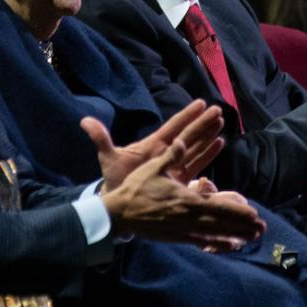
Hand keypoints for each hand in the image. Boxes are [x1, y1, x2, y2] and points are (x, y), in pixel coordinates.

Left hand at [81, 99, 224, 189]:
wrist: (120, 203)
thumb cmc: (115, 180)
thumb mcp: (109, 159)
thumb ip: (101, 139)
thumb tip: (85, 121)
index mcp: (153, 145)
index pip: (173, 127)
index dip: (186, 115)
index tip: (200, 103)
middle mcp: (166, 153)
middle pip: (188, 135)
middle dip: (203, 124)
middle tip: (218, 111)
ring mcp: (174, 166)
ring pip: (195, 148)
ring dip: (208, 137)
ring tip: (221, 125)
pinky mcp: (178, 180)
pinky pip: (197, 165)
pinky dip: (208, 155)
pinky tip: (219, 145)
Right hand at [101, 138, 265, 248]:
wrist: (120, 213)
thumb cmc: (136, 188)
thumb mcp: (153, 167)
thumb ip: (171, 155)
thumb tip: (182, 141)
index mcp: (185, 198)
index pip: (216, 204)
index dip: (236, 209)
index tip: (253, 212)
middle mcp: (187, 216)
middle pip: (221, 221)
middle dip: (242, 225)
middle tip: (262, 228)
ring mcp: (183, 229)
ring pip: (214, 233)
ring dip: (235, 235)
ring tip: (253, 237)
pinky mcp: (177, 237)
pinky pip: (201, 242)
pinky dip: (217, 244)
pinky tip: (230, 246)